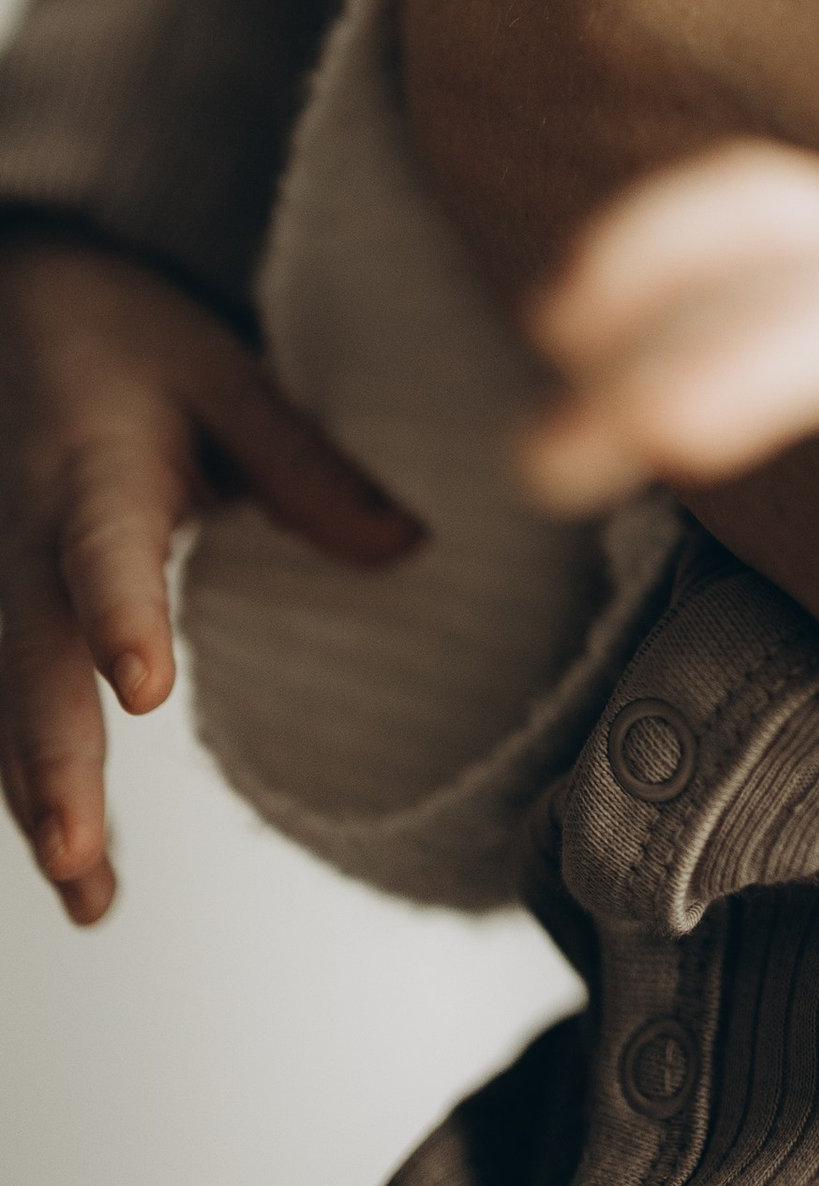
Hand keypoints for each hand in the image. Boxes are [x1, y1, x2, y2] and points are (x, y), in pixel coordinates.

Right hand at [0, 229, 419, 922]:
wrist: (11, 296)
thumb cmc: (128, 338)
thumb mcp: (227, 376)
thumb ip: (308, 470)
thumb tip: (411, 552)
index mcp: (94, 472)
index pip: (103, 553)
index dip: (119, 619)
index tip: (142, 688)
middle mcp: (23, 537)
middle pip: (27, 661)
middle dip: (50, 765)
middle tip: (80, 855)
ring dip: (32, 794)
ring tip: (85, 890)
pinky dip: (12, 769)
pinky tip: (62, 849)